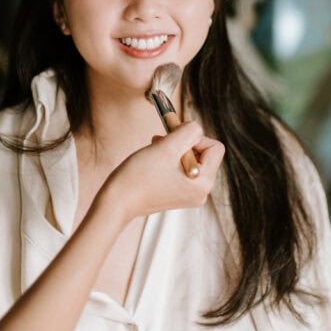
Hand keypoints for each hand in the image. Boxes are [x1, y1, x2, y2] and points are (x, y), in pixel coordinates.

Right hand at [97, 121, 222, 222]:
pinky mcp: (178, 193)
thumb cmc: (138, 177)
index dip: (195, 137)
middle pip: (204, 152)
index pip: (215, 147)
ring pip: (191, 158)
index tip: (173, 140)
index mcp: (204, 183)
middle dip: (183, 143)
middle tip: (162, 144)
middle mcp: (201, 192)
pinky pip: (182, 167)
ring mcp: (190, 194)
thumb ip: (188, 133)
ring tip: (156, 150)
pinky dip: (170, 159)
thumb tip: (196, 128)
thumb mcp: (166, 148)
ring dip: (174, 149)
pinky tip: (155, 158)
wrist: (116, 202)